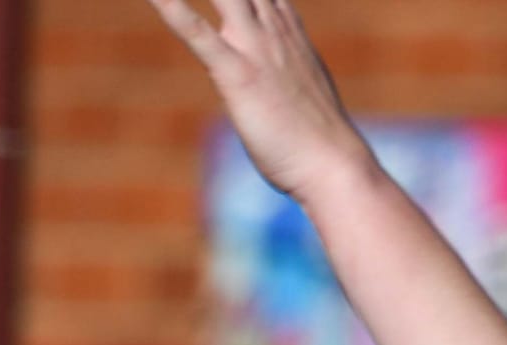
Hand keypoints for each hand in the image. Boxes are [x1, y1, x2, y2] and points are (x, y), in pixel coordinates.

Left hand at [143, 0, 369, 202]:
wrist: (335, 166)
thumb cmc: (322, 142)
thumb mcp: (305, 93)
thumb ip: (287, 71)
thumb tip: (281, 78)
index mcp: (286, 29)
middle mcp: (270, 27)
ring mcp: (254, 47)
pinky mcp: (237, 75)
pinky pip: (197, 32)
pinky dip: (172, 7)